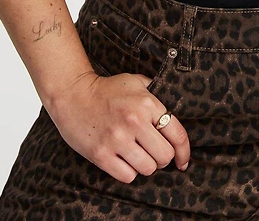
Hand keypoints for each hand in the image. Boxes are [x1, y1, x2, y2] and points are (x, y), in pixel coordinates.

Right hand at [47, 67, 190, 182]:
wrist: (73, 94)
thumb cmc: (107, 89)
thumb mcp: (135, 82)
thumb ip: (156, 94)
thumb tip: (175, 108)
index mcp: (147, 103)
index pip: (177, 134)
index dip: (185, 152)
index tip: (183, 160)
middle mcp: (134, 122)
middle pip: (165, 156)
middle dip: (164, 158)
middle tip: (156, 154)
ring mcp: (117, 139)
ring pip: (148, 168)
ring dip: (146, 165)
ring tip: (139, 156)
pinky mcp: (101, 154)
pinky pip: (127, 176)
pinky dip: (129, 172)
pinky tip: (125, 160)